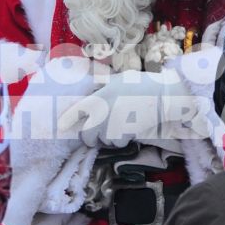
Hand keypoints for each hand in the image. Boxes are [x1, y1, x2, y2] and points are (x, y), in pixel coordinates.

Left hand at [57, 69, 195, 146]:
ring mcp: (110, 125)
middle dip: (92, 137)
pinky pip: (117, 144)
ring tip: (121, 126)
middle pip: (86, 136)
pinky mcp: (122, 135)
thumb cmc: (142, 85)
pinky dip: (122, 141)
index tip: (62, 126)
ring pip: (103, 142)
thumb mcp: (118, 80)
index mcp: (97, 98)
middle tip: (101, 132)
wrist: (162, 96)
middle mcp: (100, 113)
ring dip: (110, 139)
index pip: (74, 112)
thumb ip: (103, 87)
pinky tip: (130, 129)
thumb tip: (92, 89)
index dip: (67, 121)